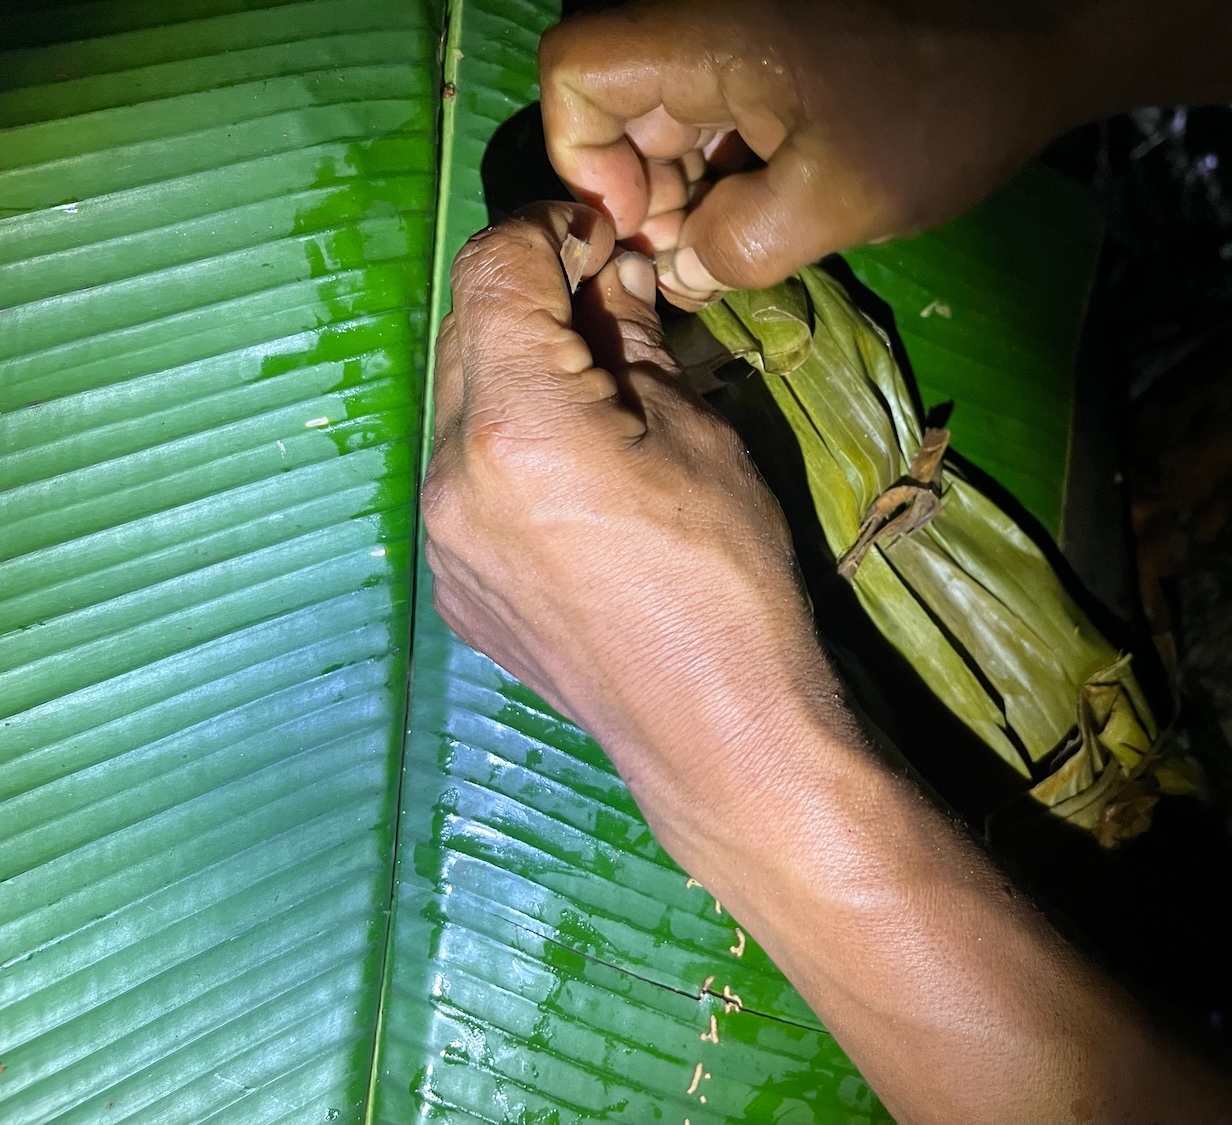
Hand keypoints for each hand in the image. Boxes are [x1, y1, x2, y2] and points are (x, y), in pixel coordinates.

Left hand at [421, 204, 1231, 1123]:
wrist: (719, 735)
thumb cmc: (732, 579)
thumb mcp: (700, 436)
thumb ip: (633, 345)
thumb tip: (612, 279)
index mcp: (515, 424)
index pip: (495, 271)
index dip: (547, 232)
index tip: (599, 235)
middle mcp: (447, 476)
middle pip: (465, 332)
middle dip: (530, 300)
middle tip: (608, 303)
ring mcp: (439, 542)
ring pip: (460, 407)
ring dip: (515, 374)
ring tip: (597, 393)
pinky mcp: (452, 589)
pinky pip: (464, 482)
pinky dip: (505, 449)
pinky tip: (572, 479)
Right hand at [539, 0, 1076, 305]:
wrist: (1039, 43)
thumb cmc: (937, 115)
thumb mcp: (832, 204)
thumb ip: (736, 248)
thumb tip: (683, 269)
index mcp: (703, 32)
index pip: (576, 72)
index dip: (587, 159)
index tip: (645, 226)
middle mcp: (707, 19)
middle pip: (619, 100)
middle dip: (644, 190)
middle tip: (700, 258)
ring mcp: (744, 31)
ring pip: (668, 112)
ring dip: (688, 187)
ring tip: (737, 247)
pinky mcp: (777, 49)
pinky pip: (717, 109)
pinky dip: (725, 167)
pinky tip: (766, 216)